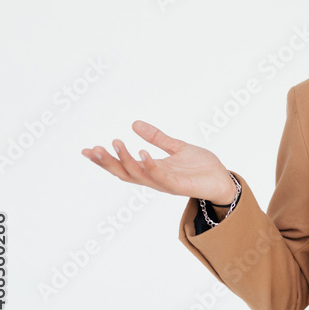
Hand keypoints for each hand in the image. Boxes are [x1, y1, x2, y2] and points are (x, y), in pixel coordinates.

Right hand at [82, 120, 235, 202]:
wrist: (222, 179)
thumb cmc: (200, 167)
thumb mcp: (176, 147)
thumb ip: (157, 138)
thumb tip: (135, 124)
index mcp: (151, 169)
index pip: (122, 166)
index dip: (104, 160)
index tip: (86, 150)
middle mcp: (154, 178)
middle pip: (124, 173)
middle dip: (108, 162)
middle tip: (94, 148)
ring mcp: (165, 183)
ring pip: (138, 175)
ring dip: (125, 160)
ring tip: (117, 143)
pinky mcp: (178, 185)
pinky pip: (160, 177)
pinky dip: (150, 166)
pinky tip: (143, 153)